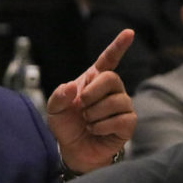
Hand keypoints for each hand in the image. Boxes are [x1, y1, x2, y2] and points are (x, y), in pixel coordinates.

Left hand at [46, 29, 135, 173]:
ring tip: (88, 122)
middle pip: (111, 78)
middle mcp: (112, 89)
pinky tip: (96, 130)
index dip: (118, 46)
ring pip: (115, 101)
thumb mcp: (54, 110)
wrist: (74, 150)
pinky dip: (101, 127)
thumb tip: (73, 87)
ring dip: (94, 114)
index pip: (109, 59)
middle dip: (91, 93)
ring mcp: (122, 105)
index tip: (129, 33)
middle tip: (82, 106)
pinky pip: (120, 119)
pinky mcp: (128, 122)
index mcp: (94, 80)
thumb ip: (58, 96)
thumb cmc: (67, 126)